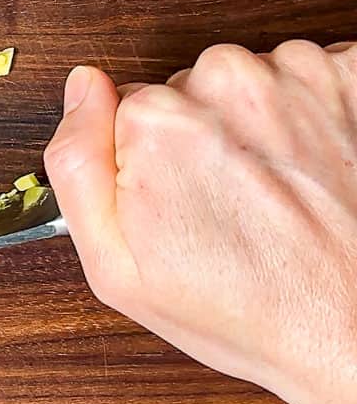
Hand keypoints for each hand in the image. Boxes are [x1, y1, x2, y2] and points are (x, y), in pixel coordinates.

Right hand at [44, 40, 356, 403]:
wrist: (353, 332)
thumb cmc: (246, 310)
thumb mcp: (115, 268)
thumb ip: (75, 164)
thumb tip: (81, 85)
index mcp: (158, 124)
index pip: (128, 107)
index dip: (145, 158)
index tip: (178, 200)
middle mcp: (225, 85)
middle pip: (189, 88)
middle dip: (201, 134)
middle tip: (227, 203)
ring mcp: (297, 78)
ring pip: (248, 79)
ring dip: (258, 121)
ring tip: (277, 189)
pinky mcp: (353, 78)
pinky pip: (312, 71)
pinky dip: (313, 109)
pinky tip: (315, 165)